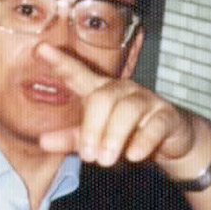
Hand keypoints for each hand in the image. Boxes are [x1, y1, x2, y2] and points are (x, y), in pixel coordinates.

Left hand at [35, 42, 196, 169]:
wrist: (171, 142)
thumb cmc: (126, 134)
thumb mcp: (95, 138)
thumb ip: (70, 139)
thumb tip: (43, 141)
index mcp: (99, 91)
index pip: (77, 74)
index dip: (60, 62)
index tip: (39, 48)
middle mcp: (122, 90)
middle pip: (101, 98)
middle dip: (91, 129)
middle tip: (88, 156)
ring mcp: (146, 100)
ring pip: (127, 110)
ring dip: (113, 137)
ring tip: (105, 160)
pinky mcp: (167, 116)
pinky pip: (154, 125)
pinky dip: (143, 141)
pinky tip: (133, 155)